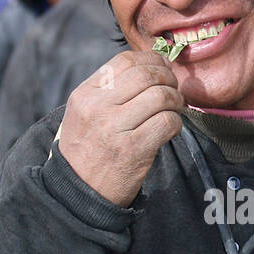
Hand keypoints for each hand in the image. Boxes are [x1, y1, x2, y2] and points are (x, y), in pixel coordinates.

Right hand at [58, 51, 183, 207]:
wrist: (78, 192)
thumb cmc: (86, 150)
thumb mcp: (82, 114)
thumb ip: (107, 90)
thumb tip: (149, 68)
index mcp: (84, 94)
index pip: (125, 61)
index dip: (151, 60)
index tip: (162, 68)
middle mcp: (97, 107)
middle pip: (146, 75)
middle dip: (168, 79)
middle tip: (173, 89)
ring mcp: (115, 128)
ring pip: (161, 96)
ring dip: (175, 100)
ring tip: (174, 109)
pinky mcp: (134, 149)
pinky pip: (167, 122)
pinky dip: (176, 122)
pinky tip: (170, 128)